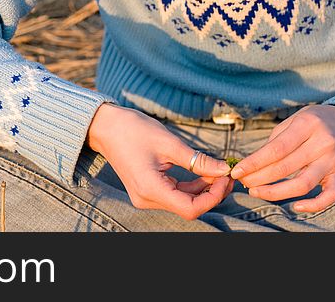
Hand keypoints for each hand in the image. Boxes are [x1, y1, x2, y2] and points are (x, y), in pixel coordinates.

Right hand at [87, 103, 231, 220]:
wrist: (105, 126)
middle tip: (228, 173)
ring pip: (182, 201)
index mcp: (150, 189)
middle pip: (188, 207)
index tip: (226, 178)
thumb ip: (198, 160)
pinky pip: (174, 193)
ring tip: (219, 171)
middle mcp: (147, 199)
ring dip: (203, 189)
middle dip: (212, 193)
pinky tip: (204, 172)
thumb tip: (224, 170)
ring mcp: (145, 196)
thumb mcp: (169, 143)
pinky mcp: (146, 189)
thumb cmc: (134, 130)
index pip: (190, 208)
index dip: (213, 197)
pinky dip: (190, 185)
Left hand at [229, 104, 334, 212]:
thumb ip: (276, 139)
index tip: (238, 171)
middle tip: (243, 182)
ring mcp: (332, 161)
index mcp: (306, 125)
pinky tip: (295, 206)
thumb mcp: (295, 120)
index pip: (276, 149)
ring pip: (302, 184)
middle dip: (259, 178)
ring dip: (276, 192)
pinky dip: (313, 205)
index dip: (254, 162)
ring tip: (257, 192)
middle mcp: (321, 143)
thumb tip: (252, 161)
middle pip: (285, 167)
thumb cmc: (316, 121)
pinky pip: (328, 196)